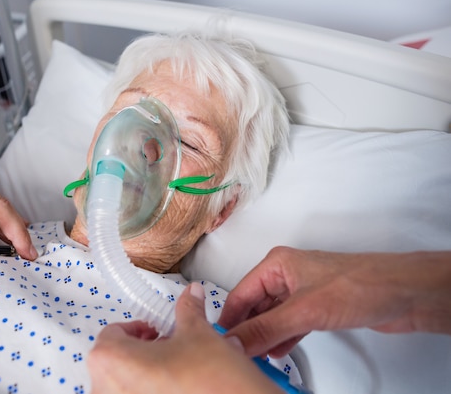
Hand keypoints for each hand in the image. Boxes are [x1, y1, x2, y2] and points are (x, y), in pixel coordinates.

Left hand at [87, 282, 281, 393]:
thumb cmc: (210, 383)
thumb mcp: (198, 334)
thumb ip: (188, 309)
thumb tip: (192, 294)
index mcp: (110, 360)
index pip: (112, 333)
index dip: (139, 328)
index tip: (155, 330)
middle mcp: (105, 389)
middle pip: (114, 361)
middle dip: (140, 352)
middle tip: (167, 349)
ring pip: (123, 384)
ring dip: (143, 374)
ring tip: (175, 370)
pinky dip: (150, 392)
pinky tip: (176, 388)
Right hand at [218, 246, 450, 357]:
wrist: (403, 293)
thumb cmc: (360, 284)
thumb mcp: (303, 310)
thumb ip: (266, 329)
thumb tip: (236, 341)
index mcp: (277, 264)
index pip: (241, 294)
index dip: (229, 319)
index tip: (218, 341)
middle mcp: (286, 275)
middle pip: (255, 306)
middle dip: (246, 329)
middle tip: (235, 353)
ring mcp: (303, 291)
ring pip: (272, 316)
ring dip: (264, 336)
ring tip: (253, 357)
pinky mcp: (318, 306)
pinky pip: (290, 323)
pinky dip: (282, 338)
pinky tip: (276, 352)